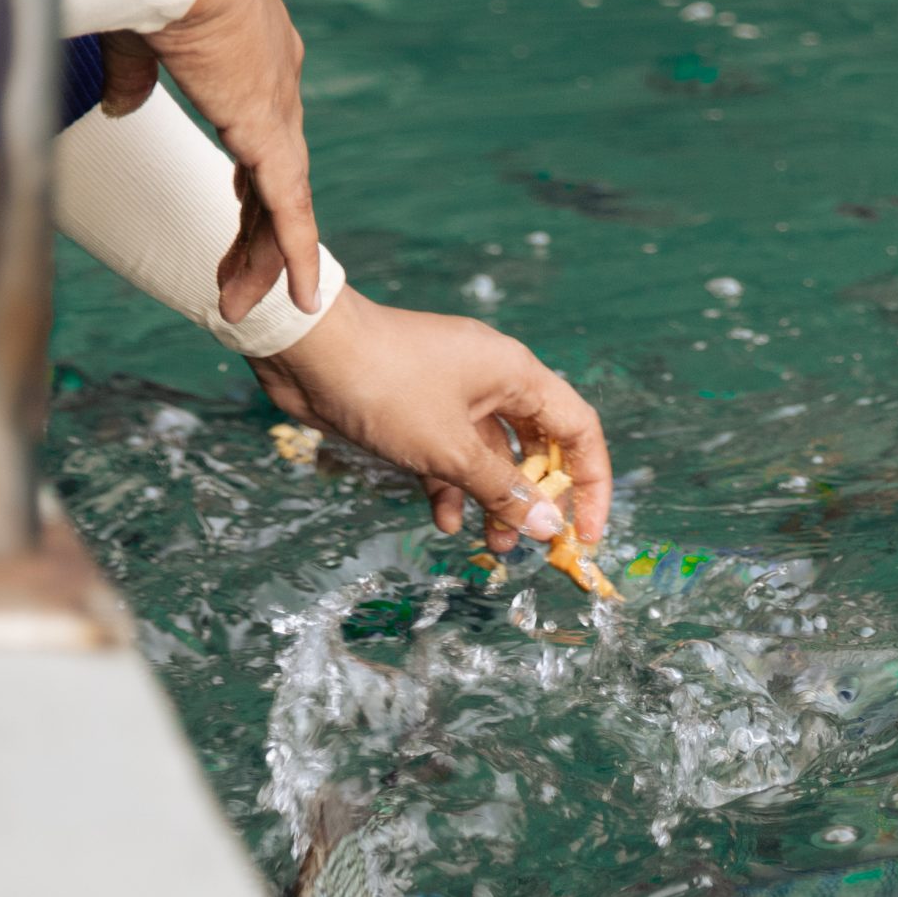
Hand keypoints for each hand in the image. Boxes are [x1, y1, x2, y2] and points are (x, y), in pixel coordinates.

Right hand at [96, 0, 317, 319]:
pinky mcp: (269, 131)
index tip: (238, 223)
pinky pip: (288, 208)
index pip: (259, 140)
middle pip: (273, 181)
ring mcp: (279, 110)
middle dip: (256, 237)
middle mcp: (278, 86)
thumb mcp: (138, 29)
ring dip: (263, 259)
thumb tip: (122, 105)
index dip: (247, 188)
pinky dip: (295, 254)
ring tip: (244, 306)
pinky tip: (299, 295)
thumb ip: (136, 73)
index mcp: (253, 59)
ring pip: (279, 204)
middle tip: (237, 283)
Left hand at [250, 293, 613, 552]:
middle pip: (537, 447)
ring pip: (491, 456)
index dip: (590, 483)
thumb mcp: (450, 449)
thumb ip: (502, 491)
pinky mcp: (418, 410)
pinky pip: (450, 453)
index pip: (578, 430)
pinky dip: (451, 487)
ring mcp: (453, 394)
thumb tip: (548, 526)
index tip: (585, 531)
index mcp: (516, 374)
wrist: (306, 351)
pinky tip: (440, 520)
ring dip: (493, 501)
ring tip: (489, 545)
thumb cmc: (385, 387)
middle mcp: (492, 380)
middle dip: (537, 499)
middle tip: (532, 541)